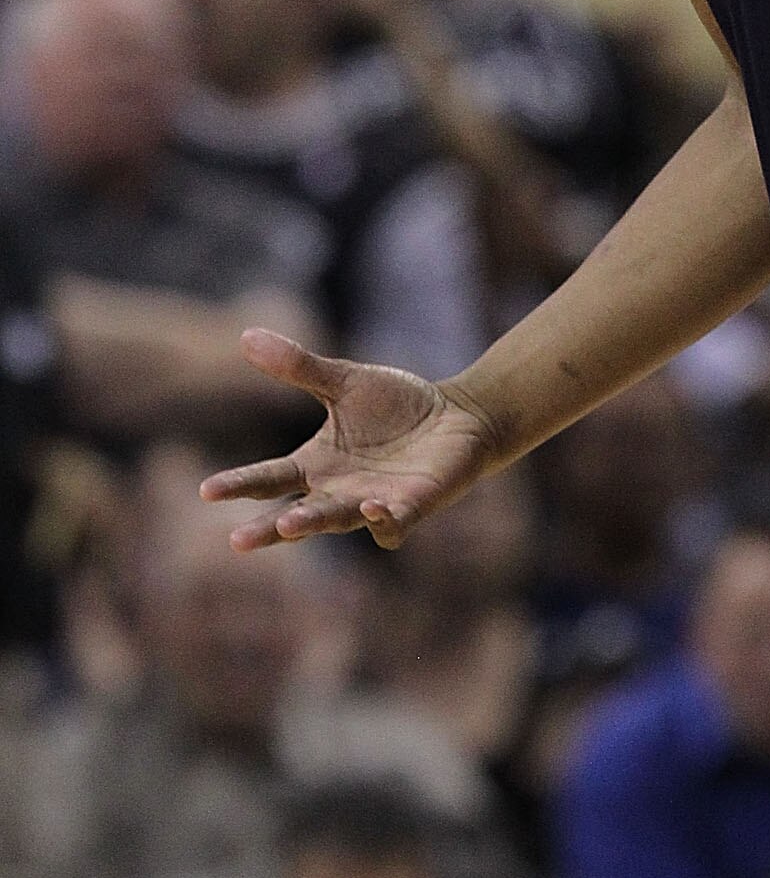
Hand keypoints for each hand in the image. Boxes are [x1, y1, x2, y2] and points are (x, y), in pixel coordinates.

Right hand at [199, 331, 500, 549]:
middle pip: (296, 514)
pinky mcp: (412, 506)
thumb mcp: (344, 381)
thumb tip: (246, 336)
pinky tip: (371, 508)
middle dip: (269, 528)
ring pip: (338, 521)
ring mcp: (374, 502)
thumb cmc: (396, 405)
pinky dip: (382, 521)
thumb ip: (299, 367)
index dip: (240, 485)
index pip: (269, 479)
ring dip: (316, 522)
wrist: (455, 417)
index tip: (206, 491)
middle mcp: (339, 490)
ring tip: (291, 523)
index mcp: (316, 464)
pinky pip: (392, 524)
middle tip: (237, 541)